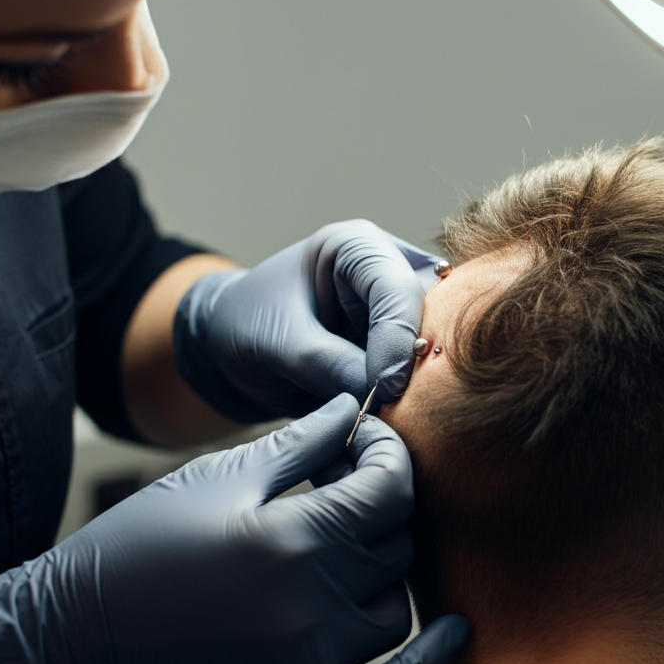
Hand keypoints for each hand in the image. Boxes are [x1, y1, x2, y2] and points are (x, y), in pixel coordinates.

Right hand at [0, 395, 468, 663]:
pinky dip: (427, 660)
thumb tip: (352, 409)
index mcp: (291, 535)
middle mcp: (313, 603)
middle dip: (381, 507)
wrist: (76, 642)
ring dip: (384, 571)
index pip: (390, 487)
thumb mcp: (219, 477)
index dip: (388, 453)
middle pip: (396, 544)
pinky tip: (451, 629)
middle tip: (348, 489)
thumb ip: (298, 442)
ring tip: (349, 547)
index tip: (366, 442)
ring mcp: (312, 662)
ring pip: (398, 606)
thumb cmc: (139, 547)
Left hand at [173, 220, 440, 420]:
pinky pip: (421, 374)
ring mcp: (398, 310)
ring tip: (390, 414)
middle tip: (397, 404)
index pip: (396, 288)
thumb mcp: (277, 343)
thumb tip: (381, 394)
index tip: (385, 387)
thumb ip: (328, 364)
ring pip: (433, 348)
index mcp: (356, 247)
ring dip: (416, 384)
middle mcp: (388, 271)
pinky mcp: (399, 346)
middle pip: (432, 314)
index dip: (397, 339)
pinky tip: (392, 417)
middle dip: (416, 362)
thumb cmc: (246, 324)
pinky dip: (409, 398)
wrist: (230, 348)